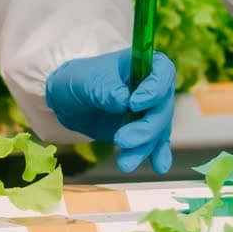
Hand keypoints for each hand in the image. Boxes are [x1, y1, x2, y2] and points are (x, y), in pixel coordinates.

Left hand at [45, 49, 176, 173]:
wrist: (69, 102)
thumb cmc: (80, 80)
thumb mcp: (86, 81)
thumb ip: (105, 89)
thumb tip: (122, 101)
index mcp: (144, 64)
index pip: (163, 71)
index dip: (155, 88)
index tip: (133, 104)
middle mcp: (153, 87)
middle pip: (163, 107)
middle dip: (146, 128)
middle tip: (121, 140)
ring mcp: (150, 110)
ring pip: (157, 130)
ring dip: (144, 147)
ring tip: (124, 163)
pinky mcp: (144, 131)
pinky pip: (156, 143)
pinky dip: (157, 155)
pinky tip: (159, 167)